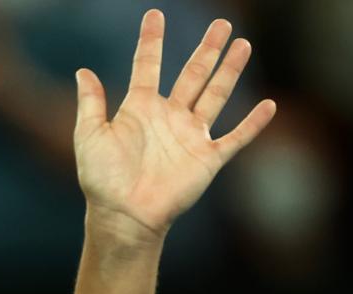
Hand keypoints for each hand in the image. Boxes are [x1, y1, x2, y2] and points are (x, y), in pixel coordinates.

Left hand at [74, 9, 276, 238]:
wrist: (123, 215)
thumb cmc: (102, 179)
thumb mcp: (90, 135)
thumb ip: (91, 103)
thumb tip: (82, 71)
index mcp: (139, 108)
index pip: (148, 65)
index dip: (151, 40)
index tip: (155, 14)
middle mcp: (169, 117)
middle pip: (193, 74)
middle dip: (207, 49)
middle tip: (222, 23)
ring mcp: (190, 136)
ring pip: (216, 95)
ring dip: (230, 71)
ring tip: (242, 45)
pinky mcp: (207, 158)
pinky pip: (235, 137)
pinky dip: (253, 124)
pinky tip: (270, 105)